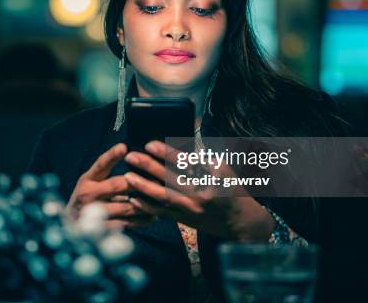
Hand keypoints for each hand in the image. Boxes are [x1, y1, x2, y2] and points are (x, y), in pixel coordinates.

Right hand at [67, 143, 156, 228]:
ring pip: (126, 206)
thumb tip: (131, 155)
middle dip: (138, 182)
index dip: (111, 156)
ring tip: (161, 197)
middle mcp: (89, 195)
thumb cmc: (88, 196)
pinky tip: (153, 216)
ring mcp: (96, 213)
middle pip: (117, 185)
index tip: (123, 147)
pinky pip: (127, 223)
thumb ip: (107, 171)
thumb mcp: (91, 181)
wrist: (72, 225)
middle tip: (157, 177)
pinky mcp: (103, 228)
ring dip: (145, 202)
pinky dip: (142, 220)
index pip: (100, 165)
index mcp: (87, 180)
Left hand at [123, 141, 274, 240]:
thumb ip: (202, 159)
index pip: (186, 162)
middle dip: (148, 166)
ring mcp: (192, 209)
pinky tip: (134, 198)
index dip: (165, 153)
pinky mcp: (185, 220)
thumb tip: (177, 149)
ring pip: (163, 197)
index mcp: (212, 177)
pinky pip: (162, 213)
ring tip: (127, 176)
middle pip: (170, 179)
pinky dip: (147, 206)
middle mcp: (201, 194)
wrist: (239, 222)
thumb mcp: (224, 169)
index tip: (150, 144)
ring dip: (143, 186)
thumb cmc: (231, 190)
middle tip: (131, 156)